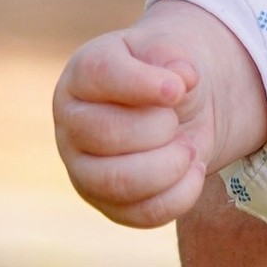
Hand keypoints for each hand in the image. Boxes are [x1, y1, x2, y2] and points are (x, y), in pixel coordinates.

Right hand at [54, 4, 266, 226]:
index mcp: (84, 74)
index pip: (99, 75)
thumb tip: (183, 77)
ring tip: (190, 149)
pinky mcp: (107, 203)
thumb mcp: (170, 52)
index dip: (143, 83)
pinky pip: (139, 214)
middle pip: (105, 134)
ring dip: (169, 167)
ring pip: (117, 182)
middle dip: (160, 128)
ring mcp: (83, 167)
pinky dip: (179, 196)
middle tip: (178, 119)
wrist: (177, 111)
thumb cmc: (165, 75)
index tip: (179, 88)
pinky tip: (194, 170)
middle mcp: (72, 122)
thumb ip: (173, 56)